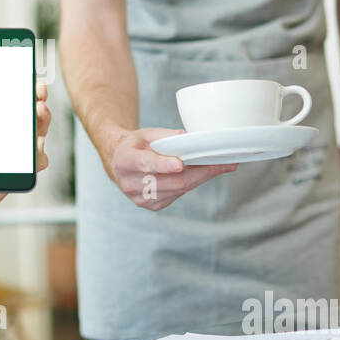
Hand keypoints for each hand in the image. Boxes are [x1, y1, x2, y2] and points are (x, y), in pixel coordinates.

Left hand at [0, 81, 51, 273]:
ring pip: (37, 137)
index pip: (8, 104)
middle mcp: (3, 140)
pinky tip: (36, 147)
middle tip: (38, 95)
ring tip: (39, 113)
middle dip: (38, 103)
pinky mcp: (15, 176)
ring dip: (43, 124)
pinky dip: (39, 155)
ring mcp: (11, 158)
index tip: (28, 78)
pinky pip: (35, 164)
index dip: (21, 90)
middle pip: (28, 118)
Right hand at [106, 127, 236, 211]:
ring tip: (218, 166)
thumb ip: (166, 136)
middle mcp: (130, 183)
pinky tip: (201, 174)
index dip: (163, 165)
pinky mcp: (151, 206)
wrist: (118, 163)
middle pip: (170, 181)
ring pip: (177, 190)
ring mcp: (140, 198)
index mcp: (125, 161)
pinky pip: (177, 196)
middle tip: (221, 163)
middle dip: (199, 172)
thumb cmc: (135, 146)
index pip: (145, 164)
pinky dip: (191, 184)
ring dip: (200, 178)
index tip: (180, 164)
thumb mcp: (146, 134)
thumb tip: (191, 138)